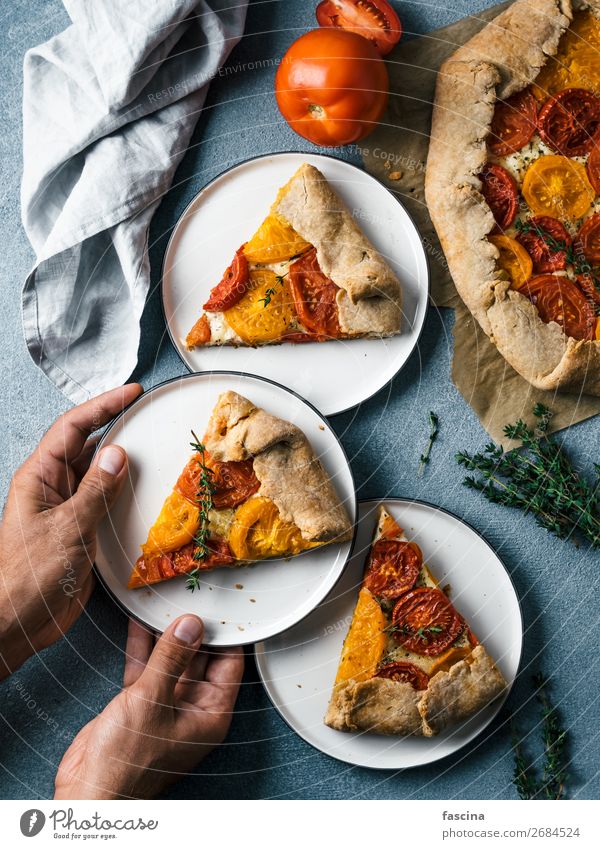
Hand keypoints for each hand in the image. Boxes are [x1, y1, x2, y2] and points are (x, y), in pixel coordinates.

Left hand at [0, 383, 141, 676]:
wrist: (19, 620)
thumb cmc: (29, 574)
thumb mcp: (67, 527)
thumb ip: (95, 490)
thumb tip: (118, 453)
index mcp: (39, 477)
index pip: (72, 428)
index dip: (101, 406)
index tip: (131, 393)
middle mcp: (53, 487)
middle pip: (86, 445)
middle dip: (115, 426)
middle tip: (148, 415)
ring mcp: (67, 507)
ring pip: (98, 472)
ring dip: (122, 460)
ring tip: (153, 447)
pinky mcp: (81, 529)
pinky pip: (105, 499)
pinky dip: (125, 490)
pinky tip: (144, 489)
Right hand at [54, 615, 243, 798]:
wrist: (89, 790)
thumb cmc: (127, 761)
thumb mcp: (152, 700)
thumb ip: (171, 658)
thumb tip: (190, 625)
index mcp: (210, 714)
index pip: (229, 664)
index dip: (226, 634)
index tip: (222, 606)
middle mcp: (192, 708)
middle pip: (200, 658)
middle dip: (194, 629)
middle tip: (191, 596)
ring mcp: (166, 704)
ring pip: (171, 659)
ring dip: (166, 634)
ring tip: (165, 600)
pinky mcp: (140, 703)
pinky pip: (147, 666)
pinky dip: (143, 645)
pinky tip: (139, 621)